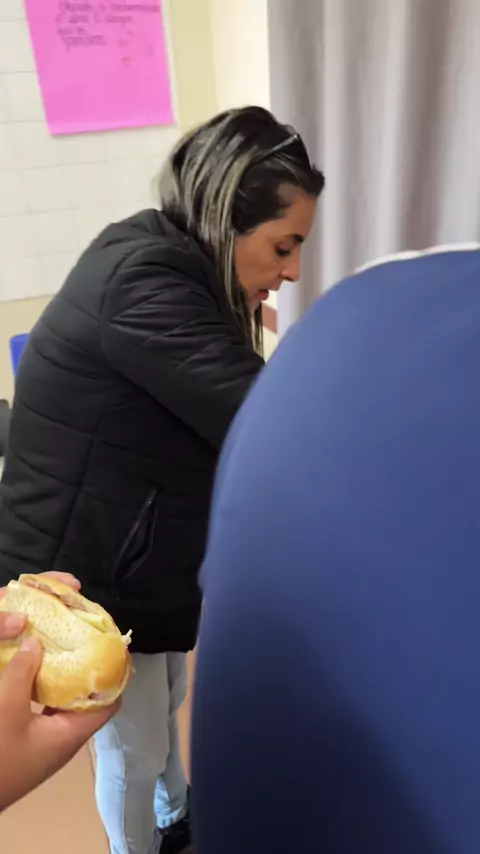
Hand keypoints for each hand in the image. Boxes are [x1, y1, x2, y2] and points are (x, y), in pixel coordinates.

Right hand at [0, 572, 119, 810]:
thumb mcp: (7, 710)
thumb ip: (22, 673)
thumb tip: (37, 641)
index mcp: (72, 734)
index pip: (109, 701)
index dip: (112, 672)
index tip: (106, 642)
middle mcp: (65, 738)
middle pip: (86, 698)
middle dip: (83, 667)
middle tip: (77, 637)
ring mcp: (46, 741)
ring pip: (63, 702)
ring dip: (60, 677)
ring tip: (55, 646)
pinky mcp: (28, 742)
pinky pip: (44, 709)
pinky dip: (42, 689)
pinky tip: (30, 672)